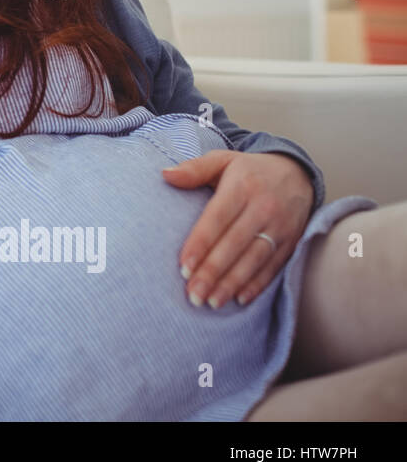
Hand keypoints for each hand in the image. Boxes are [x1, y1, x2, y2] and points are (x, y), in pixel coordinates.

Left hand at [161, 150, 314, 309]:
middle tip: (193, 295)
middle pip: (235, 244)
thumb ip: (194, 169)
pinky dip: (258, 285)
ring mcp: (280, 226)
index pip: (217, 219)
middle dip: (213, 272)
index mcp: (242, 187)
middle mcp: (263, 207)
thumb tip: (165, 175)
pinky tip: (240, 299)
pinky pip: (274, 266)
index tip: (184, 267)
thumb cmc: (249, 170)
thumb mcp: (222, 160)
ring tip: (212, 302)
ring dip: (233, 283)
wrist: (296, 172)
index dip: (201, 243)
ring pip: (254, 259)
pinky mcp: (292, 241)